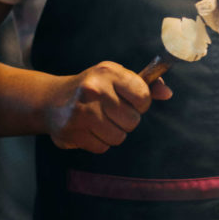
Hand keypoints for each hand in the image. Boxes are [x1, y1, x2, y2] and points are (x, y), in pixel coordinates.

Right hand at [44, 60, 171, 152]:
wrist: (51, 100)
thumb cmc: (93, 88)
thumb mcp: (116, 78)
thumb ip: (145, 85)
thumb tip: (168, 94)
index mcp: (108, 72)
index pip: (143, 96)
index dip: (141, 103)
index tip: (131, 101)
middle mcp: (93, 90)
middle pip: (133, 120)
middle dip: (126, 120)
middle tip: (111, 111)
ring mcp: (81, 112)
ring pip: (118, 137)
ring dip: (113, 133)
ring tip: (99, 120)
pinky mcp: (71, 132)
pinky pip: (102, 147)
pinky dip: (99, 142)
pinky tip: (88, 129)